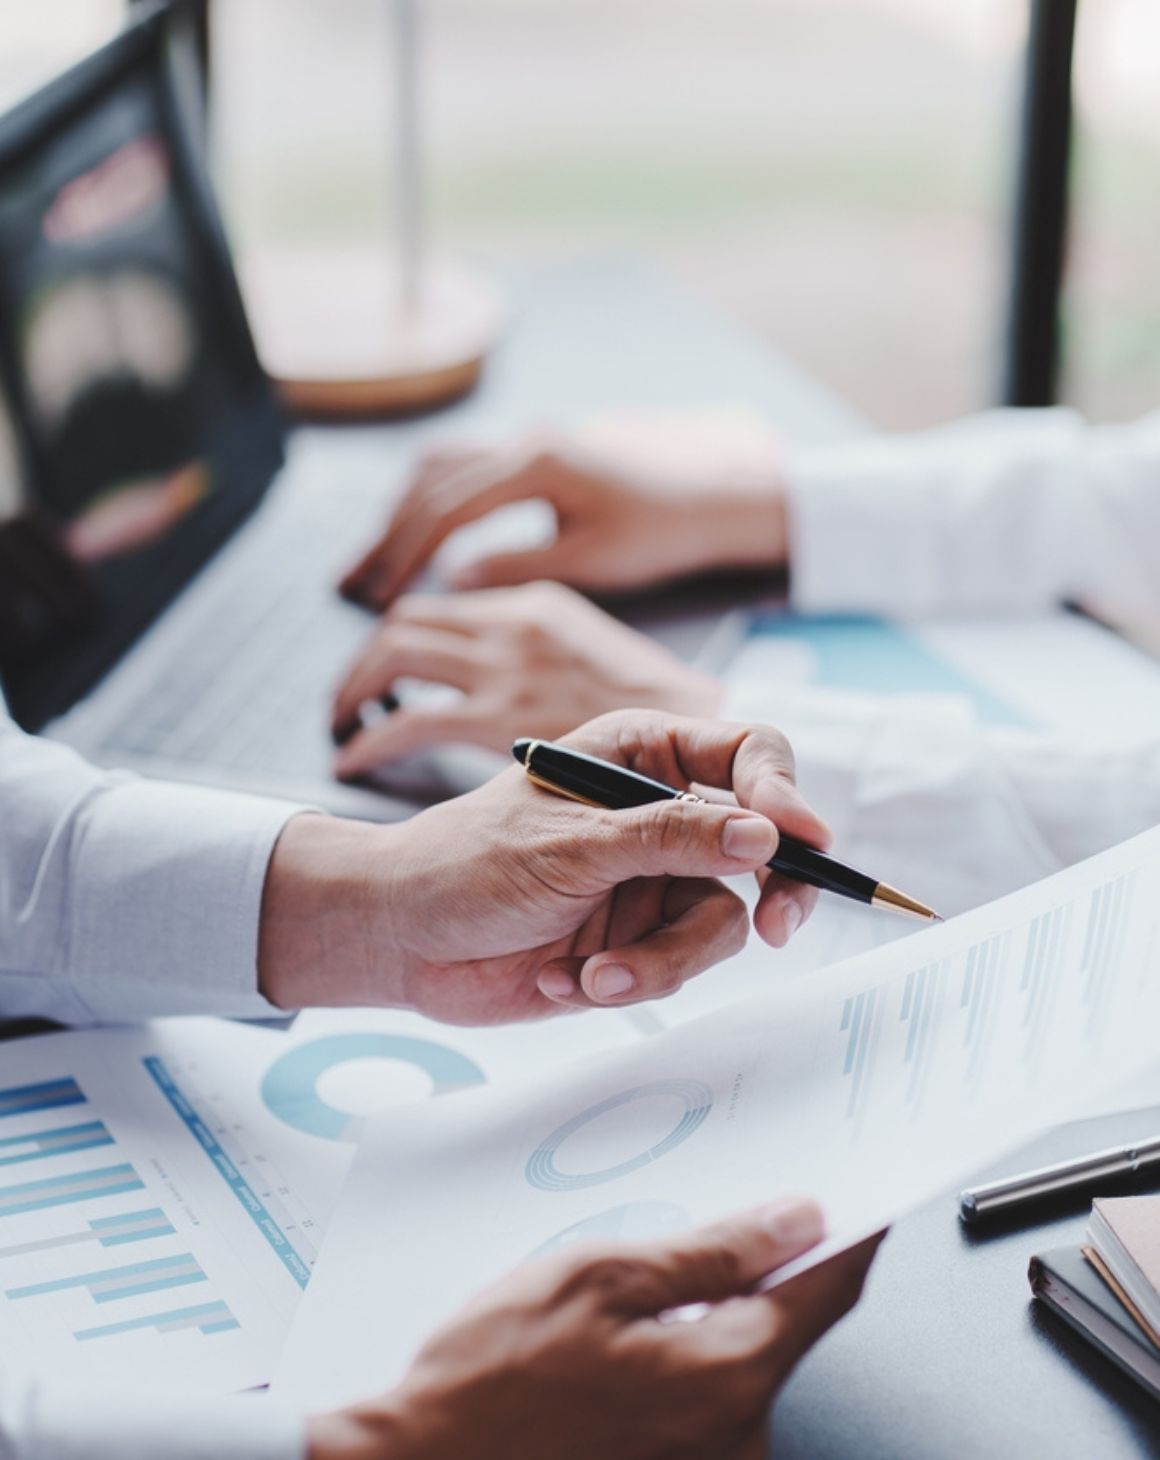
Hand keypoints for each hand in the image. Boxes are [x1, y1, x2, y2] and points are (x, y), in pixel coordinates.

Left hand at [259, 710, 829, 1017]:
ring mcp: (653, 880)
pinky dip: (626, 981)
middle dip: (770, 892)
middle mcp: (659, 813)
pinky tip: (561, 978)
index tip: (804, 839)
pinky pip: (677, 966)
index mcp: (641, 754)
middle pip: (761, 844)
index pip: (745, 753)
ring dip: (662, 958)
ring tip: (595, 974)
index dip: (785, 791)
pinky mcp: (640, 940)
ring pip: (721, 921)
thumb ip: (668, 838)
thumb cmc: (466, 863)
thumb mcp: (570, 846)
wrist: (404, 941)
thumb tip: (765, 835)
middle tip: (776, 928)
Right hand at [307, 1200, 881, 1459]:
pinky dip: (692, 1344)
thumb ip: (708, 1251)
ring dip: (720, 1302)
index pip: (827, 1287)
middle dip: (768, 1258)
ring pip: (743, 1352)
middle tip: (730, 1206)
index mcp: (727, 1376)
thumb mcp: (598, 1278)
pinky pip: (709, 1389)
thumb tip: (790, 1222)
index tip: (867, 1191)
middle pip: (786, 1319)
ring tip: (646, 1271)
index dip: (852, 1230)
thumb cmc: (491, 1384)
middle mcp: (735, 1434)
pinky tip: (633, 1325)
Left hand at [331, 582, 722, 776]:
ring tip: (342, 722)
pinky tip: (351, 760)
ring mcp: (505, 667)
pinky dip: (368, 741)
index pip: (442, 603)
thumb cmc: (657, 720)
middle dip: (364, 660)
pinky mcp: (499, 719)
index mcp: (537, 602)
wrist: (702, 743)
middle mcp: (513, 622)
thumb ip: (548, 653)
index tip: (379, 669)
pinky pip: (406, 722)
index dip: (397, 636)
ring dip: (353, 689)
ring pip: (390, 655)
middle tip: (349, 697)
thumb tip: (518, 668)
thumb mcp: (597, 657)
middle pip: (402, 619)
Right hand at [339, 413, 789, 607]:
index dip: (405, 555)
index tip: (378, 596)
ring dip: (401, 514)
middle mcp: (525, 442)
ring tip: (372, 564)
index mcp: (538, 464)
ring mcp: (529, 442)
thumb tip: (451, 579)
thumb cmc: (664, 529)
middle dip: (387, 536)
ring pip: (439, 468)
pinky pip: (463, 468)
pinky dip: (430, 501)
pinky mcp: (536, 455)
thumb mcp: (593, 560)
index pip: (447, 508)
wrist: (714, 491)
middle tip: (350, 584)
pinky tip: (418, 535)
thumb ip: (519, 566)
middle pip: (429, 483)